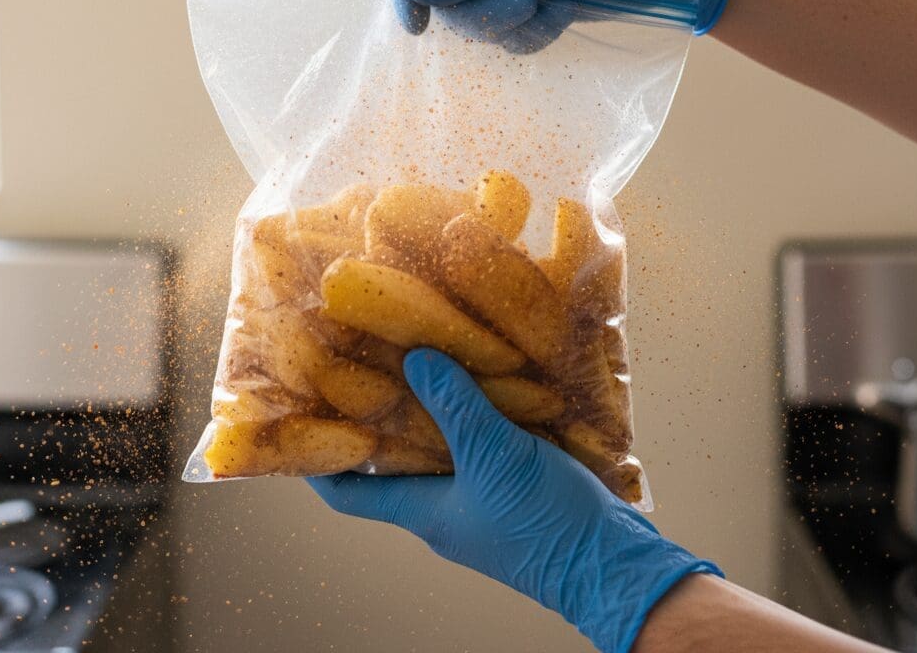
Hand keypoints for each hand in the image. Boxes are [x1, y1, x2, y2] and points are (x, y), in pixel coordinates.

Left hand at [308, 349, 719, 652]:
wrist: (615, 561)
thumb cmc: (547, 526)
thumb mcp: (495, 457)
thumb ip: (456, 407)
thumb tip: (415, 359)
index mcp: (425, 510)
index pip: (349, 493)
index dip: (319, 463)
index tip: (301, 422)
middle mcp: (444, 504)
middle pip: (392, 460)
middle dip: (377, 415)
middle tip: (364, 364)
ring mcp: (479, 494)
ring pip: (438, 444)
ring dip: (428, 405)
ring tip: (417, 355)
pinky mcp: (512, 482)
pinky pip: (478, 440)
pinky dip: (471, 408)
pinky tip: (480, 373)